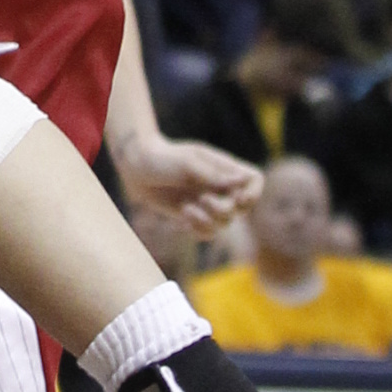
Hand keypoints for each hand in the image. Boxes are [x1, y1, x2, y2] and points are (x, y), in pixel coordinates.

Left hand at [110, 126, 261, 242]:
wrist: (136, 167)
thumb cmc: (162, 158)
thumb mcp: (187, 163)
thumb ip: (214, 175)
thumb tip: (243, 180)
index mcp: (223, 167)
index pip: (255, 179)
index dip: (253, 192)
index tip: (238, 198)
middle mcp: (219, 186)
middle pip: (242, 207)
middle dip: (224, 209)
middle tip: (203, 199)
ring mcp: (207, 201)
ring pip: (225, 223)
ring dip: (208, 221)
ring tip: (186, 210)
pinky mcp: (193, 215)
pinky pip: (207, 232)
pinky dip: (197, 229)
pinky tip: (182, 218)